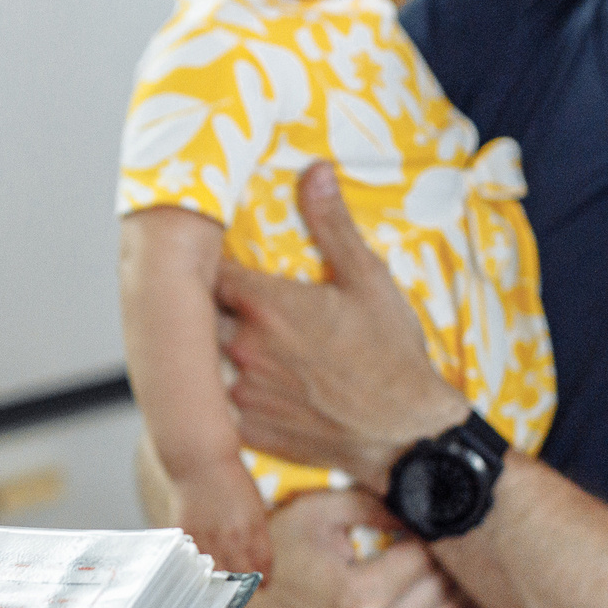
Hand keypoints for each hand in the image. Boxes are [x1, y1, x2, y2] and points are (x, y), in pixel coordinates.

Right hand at [170, 457, 274, 576]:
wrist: (202, 461)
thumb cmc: (231, 478)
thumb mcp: (255, 505)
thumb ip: (257, 533)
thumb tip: (256, 559)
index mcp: (256, 529)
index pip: (264, 567)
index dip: (264, 580)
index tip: (262, 586)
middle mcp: (234, 537)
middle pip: (242, 577)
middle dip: (245, 587)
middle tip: (242, 592)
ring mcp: (210, 538)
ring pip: (218, 575)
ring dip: (221, 582)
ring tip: (222, 586)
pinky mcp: (189, 535)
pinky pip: (195, 561)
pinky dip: (199, 567)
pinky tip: (202, 569)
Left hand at [217, 164, 464, 489]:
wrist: (406, 436)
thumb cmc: (392, 358)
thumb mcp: (367, 279)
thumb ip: (331, 224)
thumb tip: (314, 171)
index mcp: (265, 305)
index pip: (208, 270)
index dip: (210, 263)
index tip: (219, 259)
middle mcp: (242, 347)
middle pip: (200, 315)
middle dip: (213, 306)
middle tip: (240, 304)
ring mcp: (240, 392)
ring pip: (207, 360)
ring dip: (220, 349)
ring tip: (254, 345)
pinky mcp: (247, 429)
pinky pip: (221, 403)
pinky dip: (233, 391)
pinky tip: (263, 384)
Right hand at [229, 485, 476, 607]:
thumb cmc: (273, 551)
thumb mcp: (318, 511)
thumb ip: (377, 502)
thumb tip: (425, 503)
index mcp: (359, 599)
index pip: (427, 559)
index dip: (430, 533)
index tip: (424, 521)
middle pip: (441, 593)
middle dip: (447, 564)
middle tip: (444, 544)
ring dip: (459, 598)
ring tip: (453, 572)